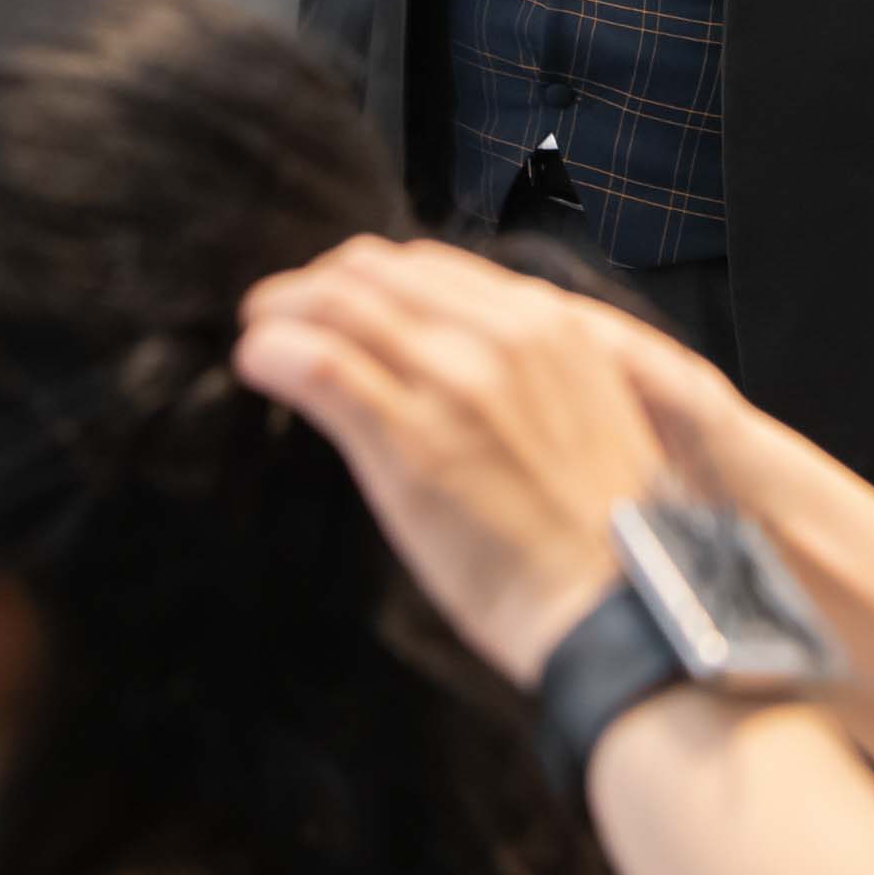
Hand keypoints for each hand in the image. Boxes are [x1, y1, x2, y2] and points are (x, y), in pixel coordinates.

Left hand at [237, 238, 666, 684]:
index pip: (430, 266)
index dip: (370, 277)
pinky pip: (319, 365)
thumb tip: (454, 363)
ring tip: (260, 334)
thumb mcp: (583, 416)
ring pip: (338, 305)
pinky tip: (257, 363)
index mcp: (548, 327)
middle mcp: (501, 337)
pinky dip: (275, 352)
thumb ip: (526, 373)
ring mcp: (454, 383)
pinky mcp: (409, 439)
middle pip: (376, 272)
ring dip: (284, 312)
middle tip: (283, 314)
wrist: (616, 608)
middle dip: (318, 285)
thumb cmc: (596, 535)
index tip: (339, 300)